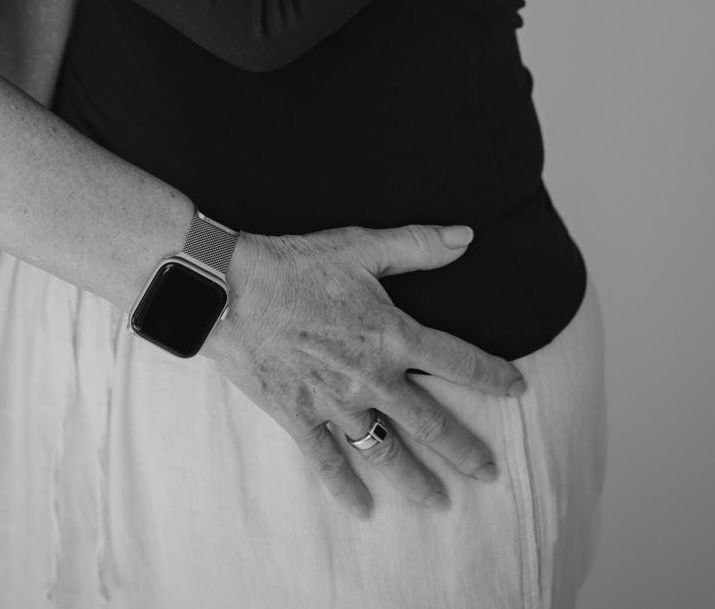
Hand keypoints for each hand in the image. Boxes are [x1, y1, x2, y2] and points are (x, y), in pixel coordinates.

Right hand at [207, 222, 523, 517]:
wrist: (229, 290)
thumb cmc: (295, 263)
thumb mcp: (359, 245)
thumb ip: (417, 245)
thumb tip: (467, 236)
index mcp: (392, 336)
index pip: (458, 361)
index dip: (492, 374)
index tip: (517, 387)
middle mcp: (372, 378)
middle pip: (431, 422)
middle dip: (465, 449)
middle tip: (489, 472)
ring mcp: (337, 404)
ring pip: (387, 451)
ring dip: (416, 479)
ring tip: (440, 502)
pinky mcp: (301, 418)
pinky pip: (329, 462)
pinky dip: (346, 488)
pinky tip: (363, 509)